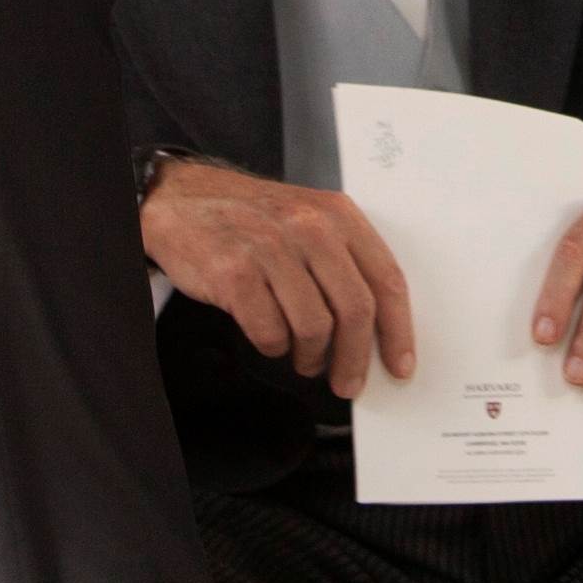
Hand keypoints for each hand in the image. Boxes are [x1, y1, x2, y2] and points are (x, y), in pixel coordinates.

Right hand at [138, 160, 414, 400]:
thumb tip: (375, 329)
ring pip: (314, 328)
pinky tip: (270, 340)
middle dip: (355, 358)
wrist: (183, 199)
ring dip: (311, 357)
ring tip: (304, 360)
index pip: (386, 279)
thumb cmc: (252, 218)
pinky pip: (270, 332)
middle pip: (355, 310)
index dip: (398, 330)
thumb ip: (344, 261)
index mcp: (339, 215)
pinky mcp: (235, 274)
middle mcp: (310, 228)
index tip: (400, 364)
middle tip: (348, 383)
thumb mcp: (309, 219)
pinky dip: (273, 347)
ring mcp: (271, 250)